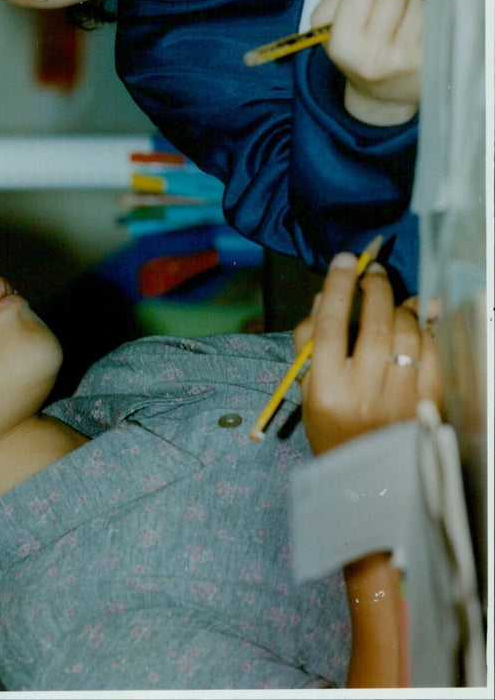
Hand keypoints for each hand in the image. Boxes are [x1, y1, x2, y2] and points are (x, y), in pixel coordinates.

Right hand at [294, 253, 441, 456]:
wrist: (369, 479)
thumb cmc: (331, 428)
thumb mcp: (307, 390)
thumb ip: (312, 343)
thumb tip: (328, 296)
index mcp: (326, 389)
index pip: (331, 326)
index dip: (340, 288)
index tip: (346, 260)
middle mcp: (363, 392)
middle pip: (376, 324)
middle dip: (376, 289)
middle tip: (373, 274)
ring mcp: (399, 398)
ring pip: (408, 335)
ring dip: (402, 308)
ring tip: (395, 301)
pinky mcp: (427, 402)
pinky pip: (432, 353)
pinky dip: (426, 331)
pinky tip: (419, 322)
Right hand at [311, 0, 422, 124]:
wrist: (384, 98)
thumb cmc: (357, 52)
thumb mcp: (329, 30)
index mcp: (343, 47)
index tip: (365, 11)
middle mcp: (373, 57)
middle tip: (390, 15)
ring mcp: (405, 59)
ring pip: (418, 1)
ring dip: (414, 5)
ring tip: (406, 24)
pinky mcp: (432, 59)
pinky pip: (437, 15)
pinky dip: (432, 16)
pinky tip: (423, 32)